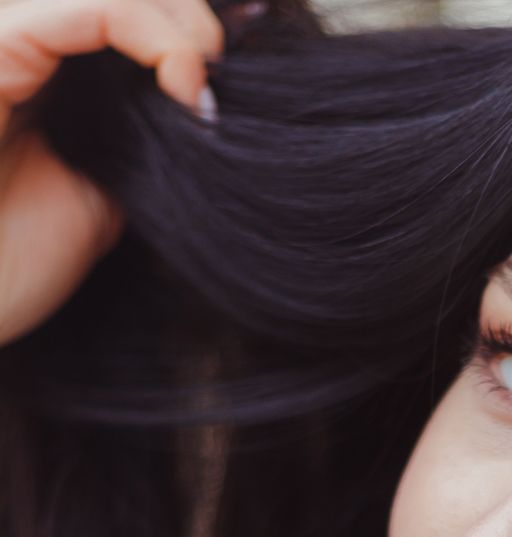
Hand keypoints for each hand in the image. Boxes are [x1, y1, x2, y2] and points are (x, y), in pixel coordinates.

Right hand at [0, 0, 224, 346]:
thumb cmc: (15, 261)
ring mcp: (3, 39)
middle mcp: (19, 44)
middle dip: (181, 10)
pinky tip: (177, 74)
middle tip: (215, 65)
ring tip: (197, 68)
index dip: (180, 28)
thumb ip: (137, 145)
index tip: (216, 84)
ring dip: (167, 12)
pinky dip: (143, 25)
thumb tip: (199, 109)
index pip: (118, 12)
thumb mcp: (101, 198)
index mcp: (38, 71)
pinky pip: (83, 4)